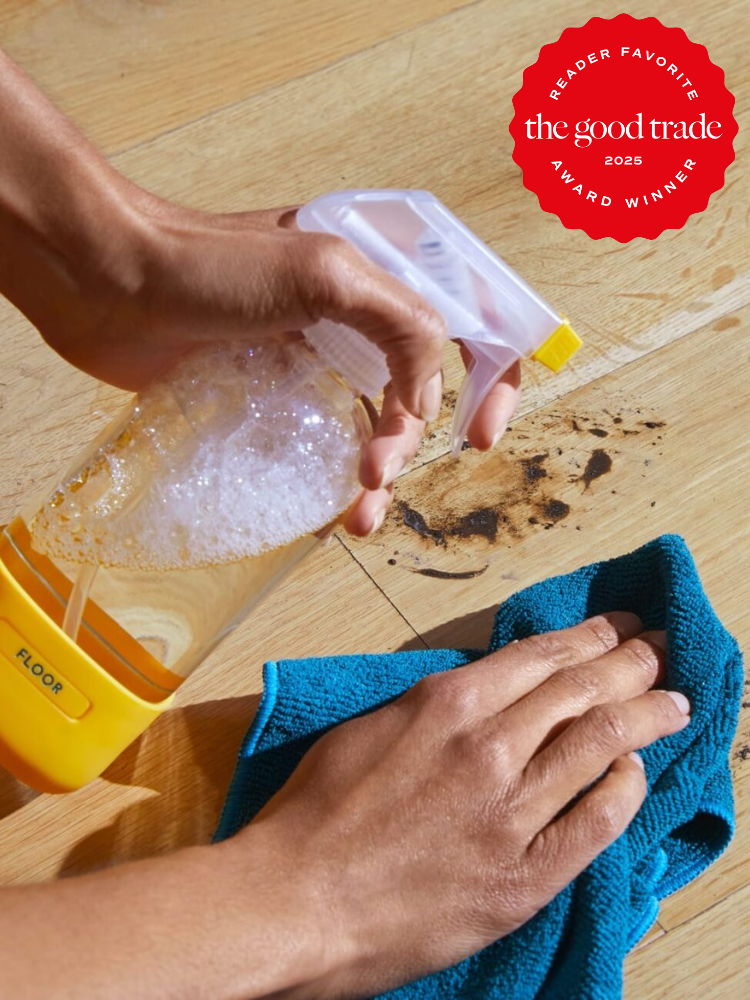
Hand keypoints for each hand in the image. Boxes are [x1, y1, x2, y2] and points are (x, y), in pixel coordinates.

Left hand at [35, 193, 520, 536]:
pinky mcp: (274, 391)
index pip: (473, 320)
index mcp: (384, 269)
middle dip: (411, 444)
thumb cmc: (208, 264)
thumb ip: (400, 325)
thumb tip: (425, 404)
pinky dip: (329, 480)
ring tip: (353, 520)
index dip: (492, 380)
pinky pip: (321, 441)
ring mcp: (316, 354)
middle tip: (375, 477)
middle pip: (423, 389)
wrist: (107, 282)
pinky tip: (321, 515)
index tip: (478, 437)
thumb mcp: (324, 274)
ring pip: (373, 423)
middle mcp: (359, 312)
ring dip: (377, 476)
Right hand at [235, 612, 689, 998]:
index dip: (589, 638)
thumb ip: (435, 705)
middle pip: (582, 691)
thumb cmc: (317, 810)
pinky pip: (595, 823)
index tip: (618, 628)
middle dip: (631, 663)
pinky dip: (624, 791)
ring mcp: (510, 813)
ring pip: (599, 745)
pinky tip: (636, 773)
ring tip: (672, 701)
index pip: (541, 656)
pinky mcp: (521, 877)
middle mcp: (489, 747)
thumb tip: (485, 691)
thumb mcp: (372, 726)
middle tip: (660, 648)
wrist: (294, 899)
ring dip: (644, 715)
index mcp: (449, 703)